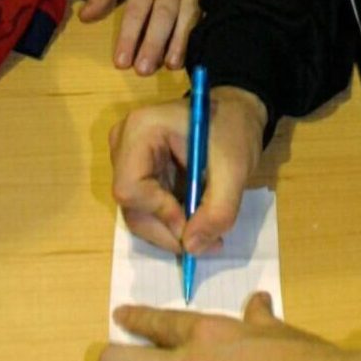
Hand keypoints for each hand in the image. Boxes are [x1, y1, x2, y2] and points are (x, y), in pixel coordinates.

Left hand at [82, 0, 210, 73]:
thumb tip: (85, 16)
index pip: (136, 11)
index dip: (128, 36)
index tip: (121, 63)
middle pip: (162, 16)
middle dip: (153, 43)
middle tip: (143, 70)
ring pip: (187, 18)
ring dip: (179, 43)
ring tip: (171, 66)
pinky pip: (206, 17)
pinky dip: (201, 35)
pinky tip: (197, 54)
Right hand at [110, 86, 265, 255]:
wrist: (236, 113)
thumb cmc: (233, 131)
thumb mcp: (234, 170)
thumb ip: (217, 210)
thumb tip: (192, 247)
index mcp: (141, 130)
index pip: (130, 187)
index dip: (159, 212)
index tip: (193, 225)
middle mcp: (124, 144)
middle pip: (132, 206)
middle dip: (167, 231)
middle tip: (206, 243)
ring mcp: (128, 159)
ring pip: (138, 214)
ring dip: (171, 231)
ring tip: (208, 234)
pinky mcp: (138, 174)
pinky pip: (146, 211)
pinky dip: (170, 224)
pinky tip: (196, 222)